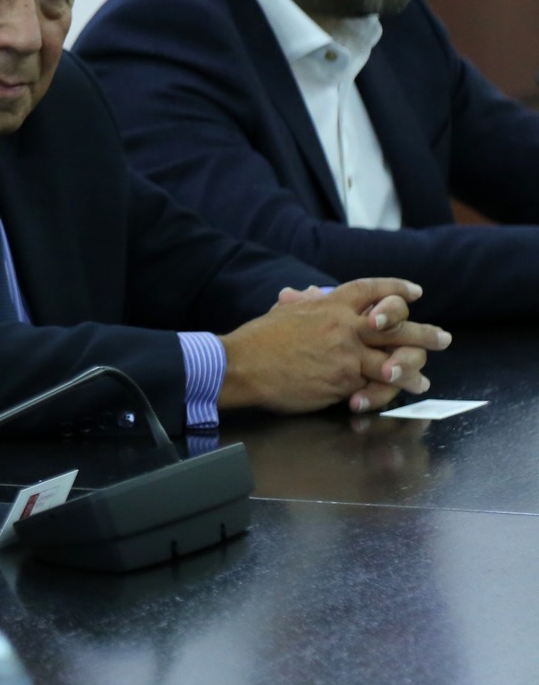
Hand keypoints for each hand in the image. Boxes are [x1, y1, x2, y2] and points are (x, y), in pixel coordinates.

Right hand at [220, 277, 442, 415]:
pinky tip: (395, 396)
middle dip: (424, 334)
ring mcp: (346, 356)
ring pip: (393, 362)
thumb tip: (311, 293)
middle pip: (397, 327)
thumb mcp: (283, 312)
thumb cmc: (258, 340)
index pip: (371, 290)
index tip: (414, 293)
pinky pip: (371, 388)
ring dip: (412, 371)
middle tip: (443, 338)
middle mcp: (345, 327)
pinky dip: (382, 393)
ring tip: (422, 380)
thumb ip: (304, 303)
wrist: (242, 365)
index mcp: (330, 306)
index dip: (395, 289)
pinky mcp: (342, 383)